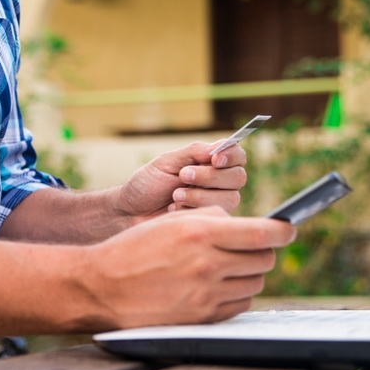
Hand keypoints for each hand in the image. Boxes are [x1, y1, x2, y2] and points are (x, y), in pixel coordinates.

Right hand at [80, 206, 295, 328]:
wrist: (101, 287)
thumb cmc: (132, 249)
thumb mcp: (170, 221)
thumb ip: (211, 218)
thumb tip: (242, 225)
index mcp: (200, 234)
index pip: (263, 234)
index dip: (282, 230)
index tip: (288, 228)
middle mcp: (208, 265)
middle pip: (264, 260)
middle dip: (261, 250)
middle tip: (248, 246)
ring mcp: (207, 295)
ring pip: (254, 283)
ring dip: (247, 273)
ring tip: (225, 266)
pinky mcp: (203, 317)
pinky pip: (239, 305)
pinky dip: (235, 294)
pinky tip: (215, 285)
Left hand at [117, 141, 246, 221]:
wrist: (131, 211)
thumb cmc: (148, 184)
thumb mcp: (166, 162)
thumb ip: (193, 152)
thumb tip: (219, 148)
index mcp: (210, 162)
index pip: (237, 155)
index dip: (231, 156)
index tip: (214, 159)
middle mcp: (219, 182)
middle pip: (238, 177)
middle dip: (210, 177)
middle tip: (183, 176)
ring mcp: (216, 203)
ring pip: (231, 198)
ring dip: (200, 195)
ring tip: (175, 195)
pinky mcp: (210, 221)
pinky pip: (216, 216)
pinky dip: (192, 210)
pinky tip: (174, 209)